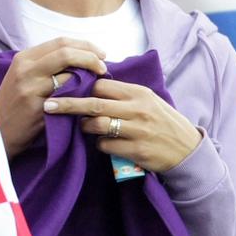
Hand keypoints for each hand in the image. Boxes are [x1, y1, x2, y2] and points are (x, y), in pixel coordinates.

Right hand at [0, 37, 106, 155]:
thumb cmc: (16, 105)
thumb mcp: (25, 77)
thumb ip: (47, 65)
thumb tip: (81, 57)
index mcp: (24, 58)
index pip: (60, 42)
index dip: (85, 45)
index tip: (100, 54)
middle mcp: (25, 68)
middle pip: (66, 52)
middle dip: (91, 57)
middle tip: (104, 67)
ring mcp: (30, 88)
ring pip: (69, 73)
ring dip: (89, 77)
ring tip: (98, 83)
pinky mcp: (37, 107)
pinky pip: (67, 96)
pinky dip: (81, 94)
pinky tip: (88, 98)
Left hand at [43, 78, 202, 172]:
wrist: (187, 149)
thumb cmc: (163, 122)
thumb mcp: (148, 100)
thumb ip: (124, 94)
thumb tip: (93, 86)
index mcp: (139, 93)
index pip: (102, 85)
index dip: (85, 89)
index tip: (71, 91)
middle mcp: (138, 109)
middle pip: (94, 104)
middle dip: (68, 104)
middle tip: (48, 105)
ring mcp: (137, 130)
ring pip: (97, 125)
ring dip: (85, 127)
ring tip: (83, 128)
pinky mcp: (136, 150)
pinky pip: (106, 146)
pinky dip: (99, 145)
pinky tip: (104, 144)